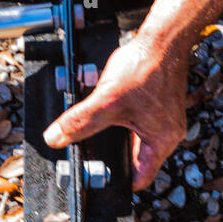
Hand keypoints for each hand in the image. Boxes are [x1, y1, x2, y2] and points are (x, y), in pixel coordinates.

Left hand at [43, 32, 188, 189]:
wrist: (163, 39)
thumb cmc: (147, 66)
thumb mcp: (107, 99)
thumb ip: (80, 121)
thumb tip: (56, 138)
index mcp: (162, 142)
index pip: (139, 179)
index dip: (117, 182)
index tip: (96, 180)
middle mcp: (166, 135)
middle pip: (134, 160)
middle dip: (111, 156)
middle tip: (90, 153)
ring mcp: (163, 121)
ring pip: (132, 140)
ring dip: (114, 136)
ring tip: (101, 127)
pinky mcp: (157, 107)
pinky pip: (135, 123)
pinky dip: (120, 120)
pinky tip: (109, 110)